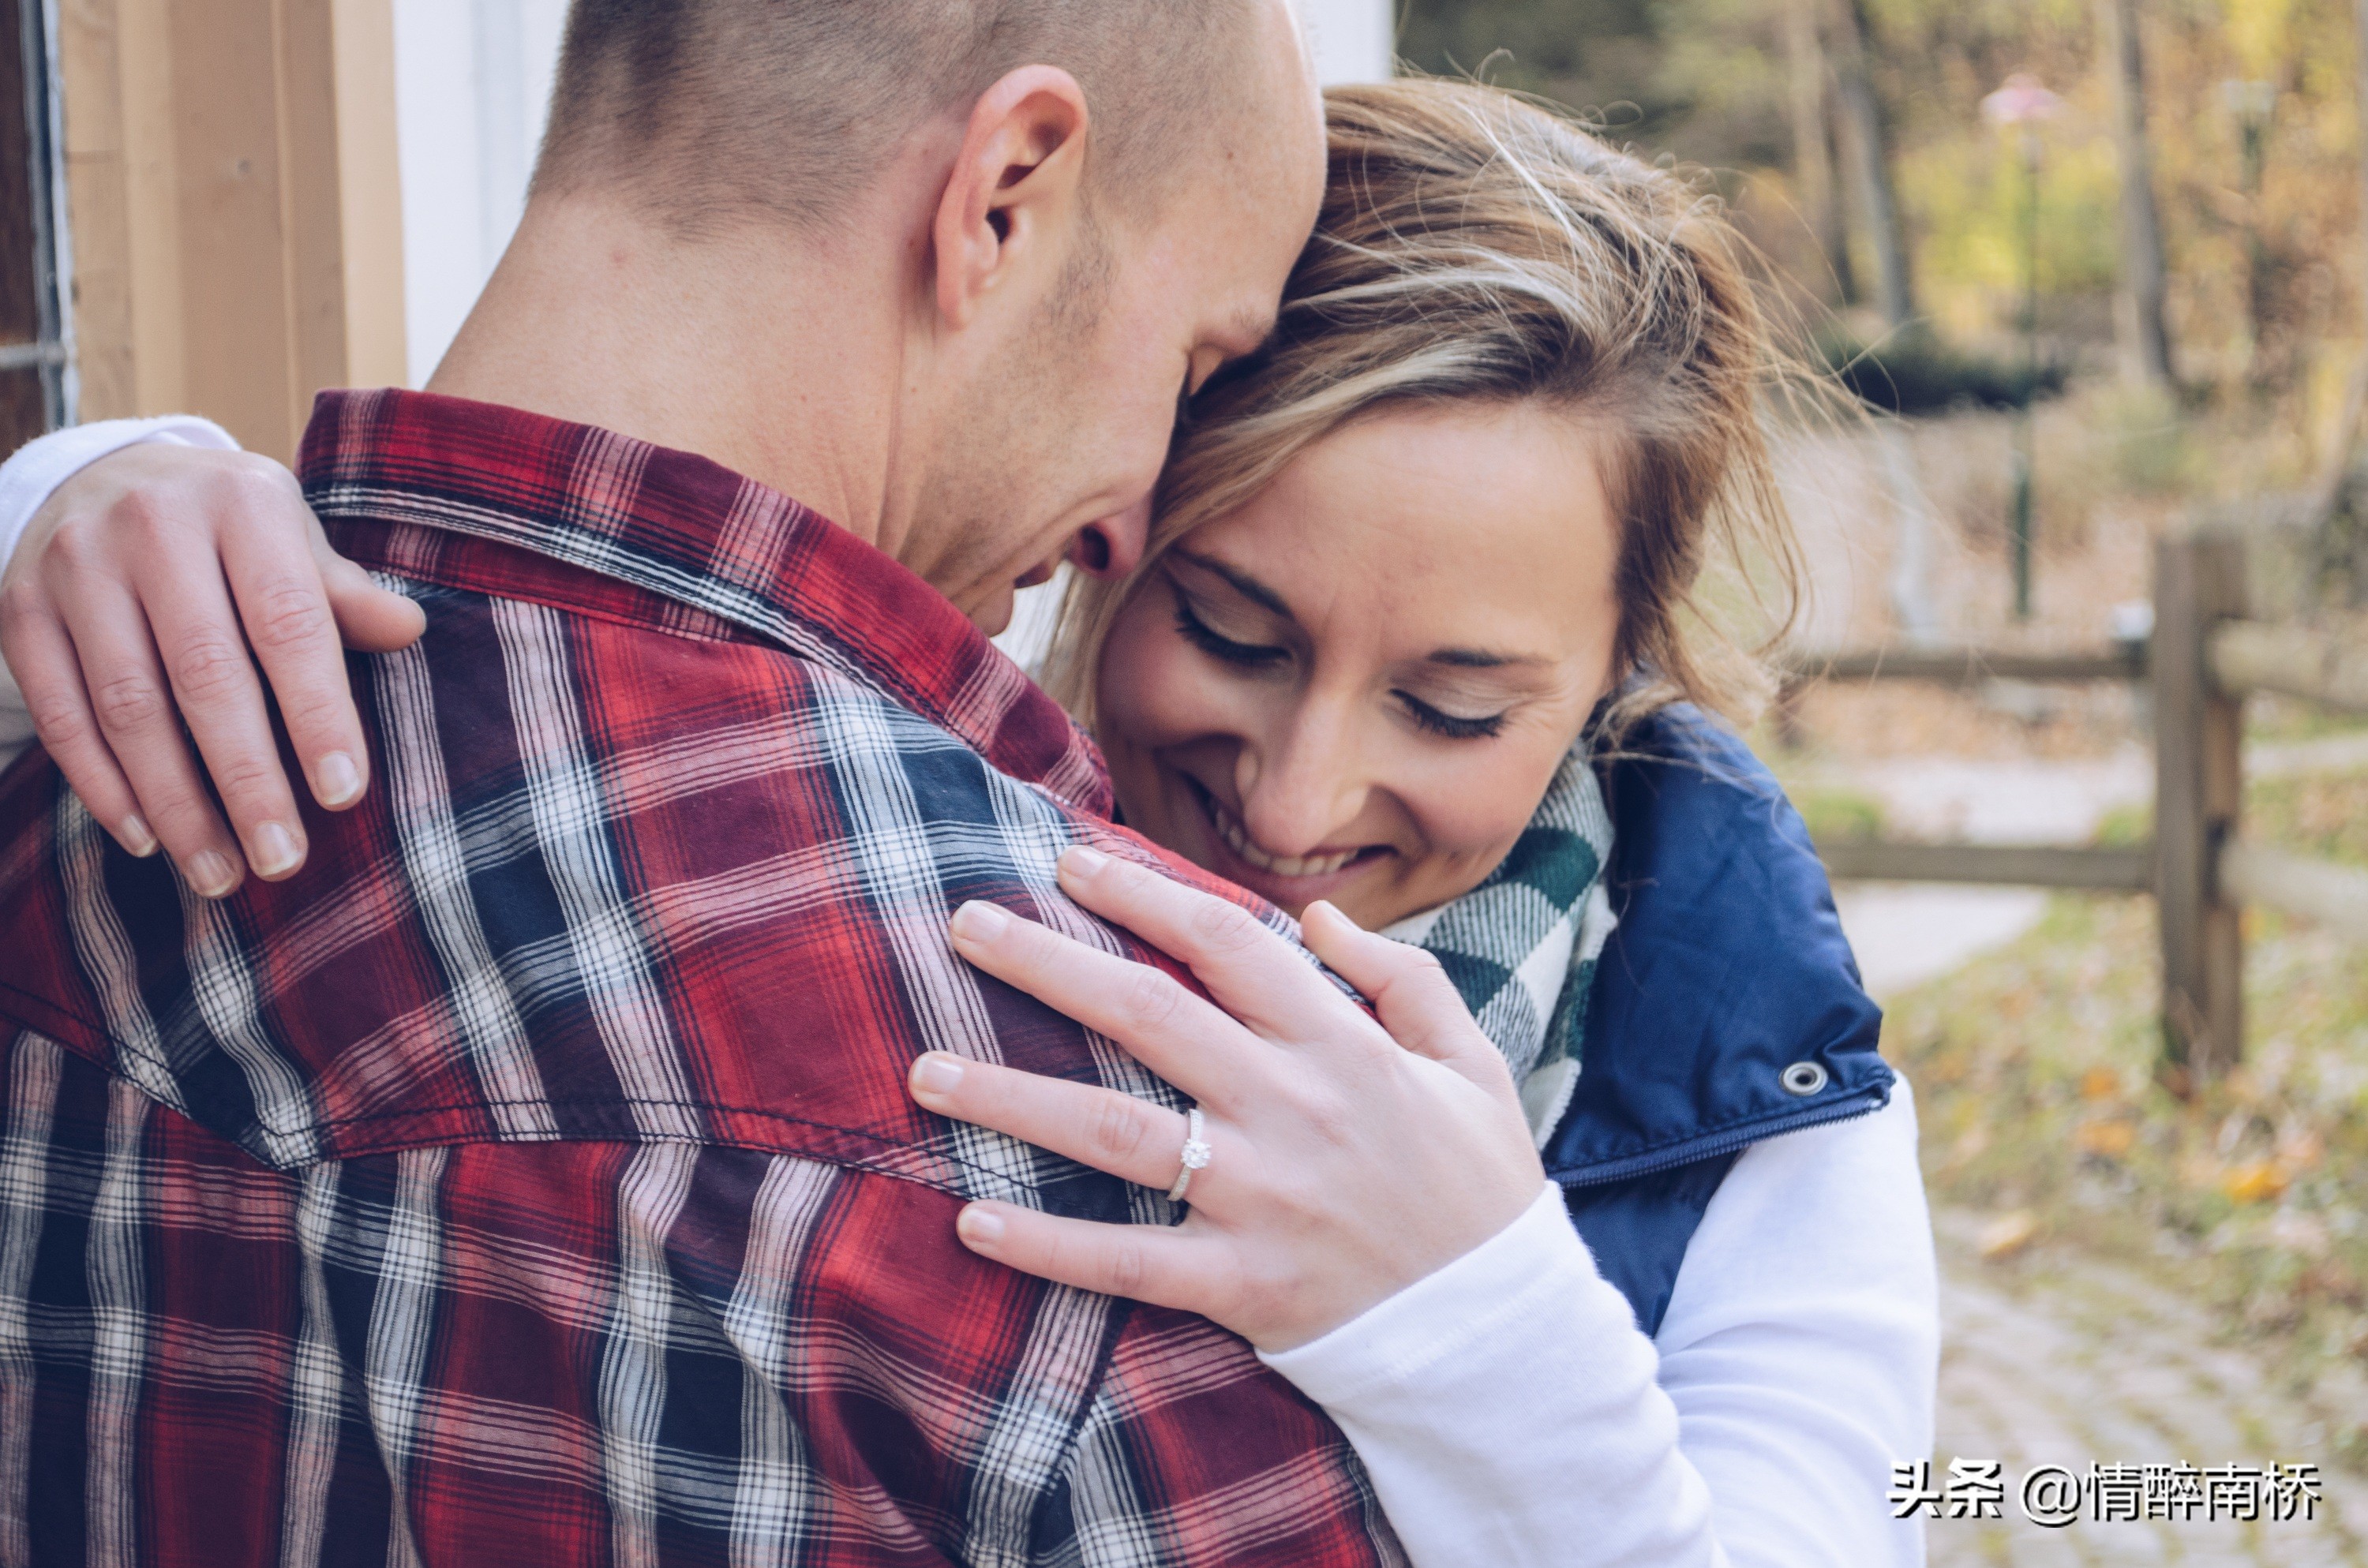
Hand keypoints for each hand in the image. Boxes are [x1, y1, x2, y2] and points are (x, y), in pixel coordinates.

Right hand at [0, 442, 424, 894]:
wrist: (105, 475)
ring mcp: (76, 566)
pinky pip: (61, 711)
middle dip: (247, 780)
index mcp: (243, 503)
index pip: (288, 623)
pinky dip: (102, 784)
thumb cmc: (230, 529)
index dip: (318, 713)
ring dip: (175, 801)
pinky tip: (146, 838)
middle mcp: (153, 525)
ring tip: (219, 873)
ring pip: (128, 705)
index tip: (345, 795)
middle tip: (282, 860)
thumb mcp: (293, 539)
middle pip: (205, 674)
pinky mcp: (21, 608)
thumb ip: (342, 594)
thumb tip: (409, 629)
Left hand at [908, 844, 1545, 1351]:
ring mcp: (1259, 1198)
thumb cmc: (1480, 1189)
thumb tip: (1317, 920)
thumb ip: (1401, 978)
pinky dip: (1047, 1245)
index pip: (1226, 943)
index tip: (1071, 863)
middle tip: (963, 924)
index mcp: (1342, 1047)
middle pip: (1146, 1016)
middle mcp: (1290, 1109)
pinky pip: (1125, 1262)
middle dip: (1046, 963)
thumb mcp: (1470, 1062)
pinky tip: (973, 1220)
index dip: (1143, 894)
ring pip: (1113, 1132)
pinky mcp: (1239, 1283)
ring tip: (925, 1069)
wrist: (1503, 1335)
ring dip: (1011, 1098)